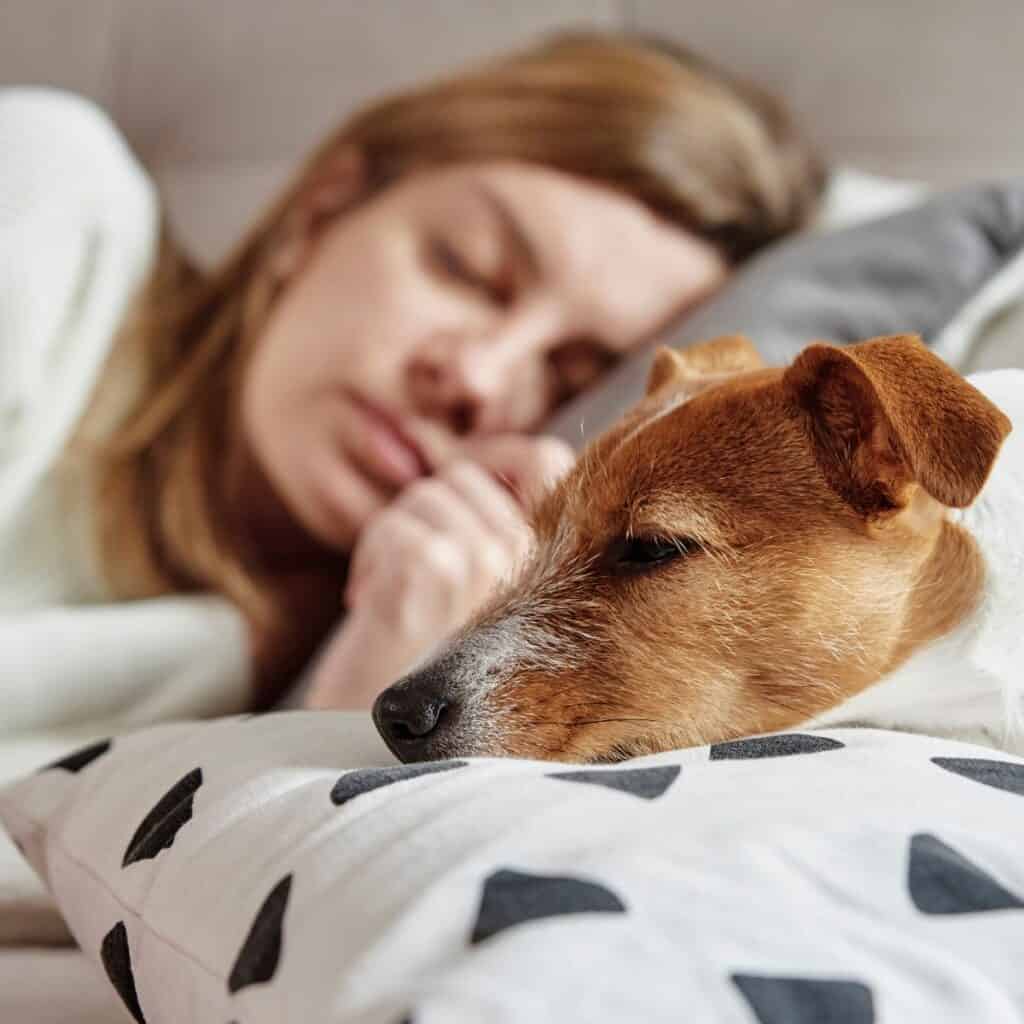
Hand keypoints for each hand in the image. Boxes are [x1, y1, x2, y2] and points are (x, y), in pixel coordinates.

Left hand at [303, 434, 573, 709]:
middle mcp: (532, 562)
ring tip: (392, 596)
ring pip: (426, 496)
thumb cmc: (423, 668)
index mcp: (552, 564)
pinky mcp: (435, 574)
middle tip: (407, 577)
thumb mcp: (476, 592)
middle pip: (464, 476)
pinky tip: (371, 606)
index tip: (446, 515)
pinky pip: (396, 524)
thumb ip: (492, 530)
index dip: (490, 461)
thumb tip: (480, 459)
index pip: (544, 456)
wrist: (380, 744)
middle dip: (420, 518)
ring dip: (390, 540)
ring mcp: (487, 567)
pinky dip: (368, 558)